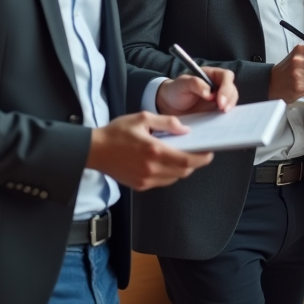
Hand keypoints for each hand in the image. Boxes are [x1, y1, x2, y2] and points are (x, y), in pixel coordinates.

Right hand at [86, 112, 213, 190]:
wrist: (94, 150)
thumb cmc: (116, 132)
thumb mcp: (142, 118)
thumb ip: (167, 122)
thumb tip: (185, 130)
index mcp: (153, 151)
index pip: (187, 160)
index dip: (202, 158)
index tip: (209, 152)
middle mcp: (151, 169)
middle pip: (184, 171)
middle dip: (194, 163)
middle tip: (199, 152)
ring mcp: (145, 180)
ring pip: (174, 178)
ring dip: (182, 168)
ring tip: (182, 155)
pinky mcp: (140, 185)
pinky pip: (163, 181)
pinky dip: (169, 173)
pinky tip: (165, 161)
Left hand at [156, 67, 237, 114]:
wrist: (169, 106)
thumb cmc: (175, 90)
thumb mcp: (182, 84)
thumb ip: (195, 84)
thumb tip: (210, 93)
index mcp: (211, 74)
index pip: (226, 76)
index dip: (226, 87)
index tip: (219, 100)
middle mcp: (218, 85)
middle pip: (232, 89)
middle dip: (229, 99)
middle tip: (222, 109)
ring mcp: (218, 98)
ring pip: (231, 100)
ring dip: (229, 107)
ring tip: (222, 114)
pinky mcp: (216, 110)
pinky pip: (225, 111)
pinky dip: (225, 115)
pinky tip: (221, 120)